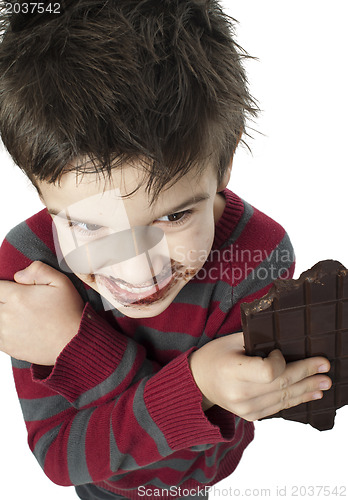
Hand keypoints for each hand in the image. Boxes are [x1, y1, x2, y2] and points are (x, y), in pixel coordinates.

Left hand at [0, 261, 83, 364]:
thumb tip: (18, 275)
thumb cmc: (69, 312)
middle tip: (22, 304)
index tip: (13, 289)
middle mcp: (7, 315)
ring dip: (4, 315)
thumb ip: (38, 270)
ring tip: (20, 316)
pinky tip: (18, 328)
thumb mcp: (61, 281)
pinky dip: (4, 331)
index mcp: (17, 296)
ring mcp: (6, 333)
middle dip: (4, 300)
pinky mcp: (9, 347)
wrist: (74, 341)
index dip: (4, 287)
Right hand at [189, 332, 331, 419]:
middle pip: (281, 384)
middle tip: (325, 367)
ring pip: (284, 398)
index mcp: (232, 372)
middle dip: (306, 374)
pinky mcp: (251, 415)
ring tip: (324, 383)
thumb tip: (285, 341)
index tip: (280, 352)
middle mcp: (239, 394)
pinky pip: (278, 406)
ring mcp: (245, 408)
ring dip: (307, 390)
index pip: (268, 372)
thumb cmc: (214, 356)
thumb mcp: (230, 341)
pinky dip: (295, 399)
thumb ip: (256, 341)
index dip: (281, 362)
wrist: (197, 383)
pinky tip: (310, 394)